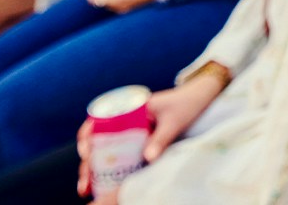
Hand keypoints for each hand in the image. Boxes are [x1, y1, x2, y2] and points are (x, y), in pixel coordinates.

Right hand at [76, 77, 223, 197]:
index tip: (86, 152)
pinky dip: (112, 169)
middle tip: (85, 184)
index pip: (97, 120)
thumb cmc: (187, 104)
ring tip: (88, 189)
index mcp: (128, 108)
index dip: (86, 137)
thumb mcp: (174, 121)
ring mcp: (131, 132)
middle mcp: (125, 120)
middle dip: (88, 164)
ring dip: (95, 170)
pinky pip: (121, 156)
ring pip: (106, 151)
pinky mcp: (140, 142)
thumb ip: (161, 138)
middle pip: (97, 142)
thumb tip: (147, 159)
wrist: (202, 97)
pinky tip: (106, 185)